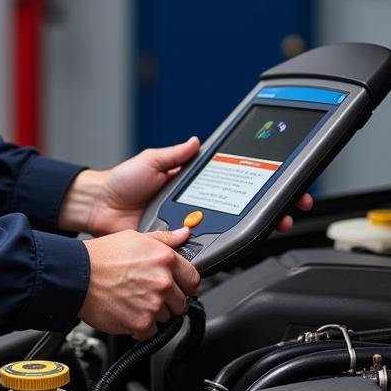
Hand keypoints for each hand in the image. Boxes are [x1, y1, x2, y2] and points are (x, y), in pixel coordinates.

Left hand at [58, 137, 314, 236]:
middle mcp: (197, 207)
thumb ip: (176, 154)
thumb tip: (197, 141)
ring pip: (229, 231)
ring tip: (277, 222)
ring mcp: (191, 228)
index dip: (259, 183)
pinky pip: (205, 249)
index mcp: (194, 185)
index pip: (234, 183)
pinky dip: (223, 247)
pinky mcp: (181, 246)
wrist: (99, 208)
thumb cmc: (121, 183)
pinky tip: (242, 242)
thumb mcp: (152, 160)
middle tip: (291, 207)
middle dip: (271, 208)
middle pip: (241, 211)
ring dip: (255, 228)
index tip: (282, 182)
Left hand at [59, 137, 201, 236]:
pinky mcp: (161, 240)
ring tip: (194, 225)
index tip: (227, 188)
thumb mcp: (150, 161)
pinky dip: (179, 242)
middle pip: (202, 211)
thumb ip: (175, 154)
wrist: (99, 205)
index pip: (203, 187)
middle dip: (207, 212)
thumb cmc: (120, 181)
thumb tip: (196, 142)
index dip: (215, 188)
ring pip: (191, 230)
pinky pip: (175, 244)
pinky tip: (182, 238)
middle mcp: (175, 204)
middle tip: (209, 210)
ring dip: (193, 229)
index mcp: (175, 184)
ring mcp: (169, 223)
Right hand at [79, 227, 199, 338]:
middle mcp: (163, 282)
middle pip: (182, 302)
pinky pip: (151, 332)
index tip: (179, 288)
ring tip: (134, 301)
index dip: (185, 285)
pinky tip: (128, 312)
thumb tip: (184, 234)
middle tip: (149, 294)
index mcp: (165, 258)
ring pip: (166, 318)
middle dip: (169, 301)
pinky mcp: (141, 323)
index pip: (193, 279)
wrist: (77, 276)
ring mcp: (153, 304)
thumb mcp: (135, 237)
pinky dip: (141, 327)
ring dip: (154, 313)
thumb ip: (164, 239)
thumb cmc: (101, 256)